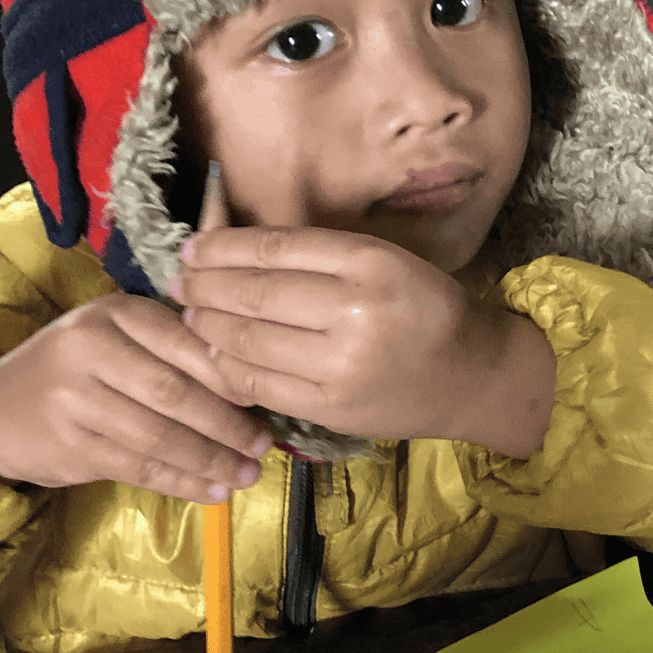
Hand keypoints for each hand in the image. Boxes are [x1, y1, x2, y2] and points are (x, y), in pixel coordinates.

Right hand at [0, 293, 268, 503]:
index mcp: (116, 313)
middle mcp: (90, 348)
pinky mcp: (69, 444)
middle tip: (263, 444)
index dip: (230, 374)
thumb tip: (251, 382)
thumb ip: (174, 347)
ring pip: (159, 434)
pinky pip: (139, 466)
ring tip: (247, 474)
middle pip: (175, 392)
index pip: (185, 342)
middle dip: (227, 423)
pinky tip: (213, 491)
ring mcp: (74, 398)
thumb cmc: (78, 369)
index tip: (267, 396)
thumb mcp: (119, 337)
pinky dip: (182, 481)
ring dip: (210, 460)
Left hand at [173, 225, 556, 457]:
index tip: (193, 248)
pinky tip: (215, 353)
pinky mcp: (331, 405)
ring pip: (249, 339)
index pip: (276, 249)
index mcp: (373, 263)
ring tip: (191, 313)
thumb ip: (320, 255)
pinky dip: (227, 366)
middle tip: (180, 281)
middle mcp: (358, 311)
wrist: (472, 375)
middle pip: (256, 293)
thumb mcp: (386, 261)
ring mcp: (342, 364)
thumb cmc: (426, 308)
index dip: (223, 247)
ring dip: (208, 325)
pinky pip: (260, 382)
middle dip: (206, 285)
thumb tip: (232, 251)